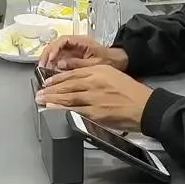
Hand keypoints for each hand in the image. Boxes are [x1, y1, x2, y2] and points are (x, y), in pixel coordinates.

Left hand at [36, 65, 152, 129]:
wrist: (145, 106)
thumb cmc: (131, 91)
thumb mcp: (112, 74)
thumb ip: (93, 72)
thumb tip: (75, 74)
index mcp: (98, 71)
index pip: (72, 73)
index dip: (57, 78)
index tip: (47, 82)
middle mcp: (94, 82)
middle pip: (67, 85)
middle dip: (51, 89)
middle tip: (39, 92)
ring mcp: (94, 98)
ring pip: (68, 97)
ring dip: (52, 99)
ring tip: (41, 100)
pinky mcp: (96, 113)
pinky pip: (75, 110)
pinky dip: (62, 110)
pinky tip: (52, 109)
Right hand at [39, 35, 127, 70]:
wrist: (118, 62)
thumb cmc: (109, 60)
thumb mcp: (94, 63)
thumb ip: (77, 63)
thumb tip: (60, 64)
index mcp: (81, 41)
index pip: (63, 40)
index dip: (54, 48)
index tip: (50, 58)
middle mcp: (74, 44)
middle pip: (56, 45)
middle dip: (47, 55)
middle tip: (41, 67)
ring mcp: (72, 51)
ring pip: (55, 53)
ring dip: (48, 61)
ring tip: (44, 72)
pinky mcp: (72, 58)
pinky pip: (59, 60)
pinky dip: (54, 66)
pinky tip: (50, 73)